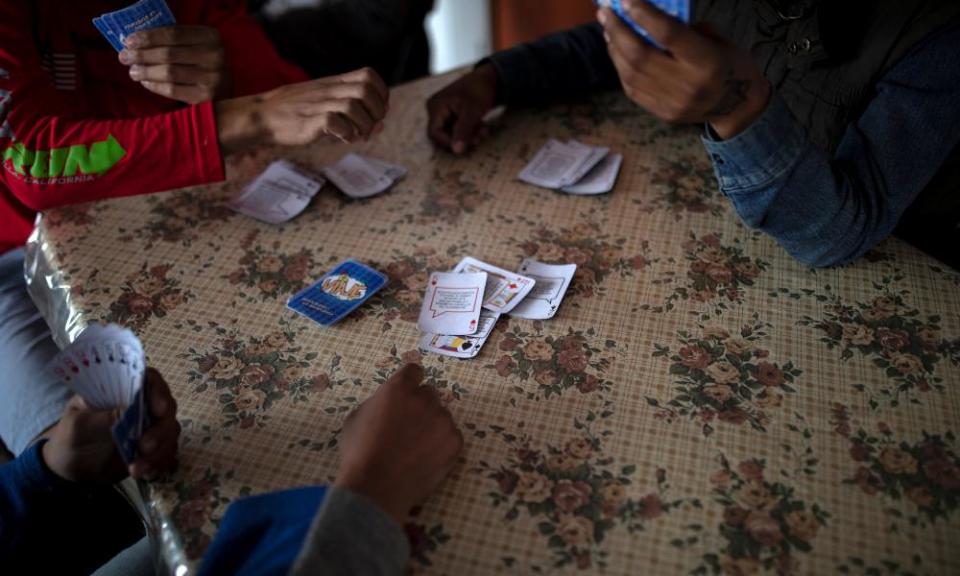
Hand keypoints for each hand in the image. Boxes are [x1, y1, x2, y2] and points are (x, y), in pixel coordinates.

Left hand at [41, 368, 180, 482]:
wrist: (69, 469)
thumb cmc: (70, 438)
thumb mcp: (80, 425)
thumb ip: (105, 417)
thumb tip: (132, 408)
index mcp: (122, 390)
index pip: (149, 380)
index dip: (159, 391)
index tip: (158, 411)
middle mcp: (140, 404)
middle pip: (167, 407)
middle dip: (161, 430)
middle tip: (144, 447)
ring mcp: (149, 425)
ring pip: (171, 431)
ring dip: (160, 452)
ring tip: (137, 469)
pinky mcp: (153, 447)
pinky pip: (168, 452)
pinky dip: (160, 464)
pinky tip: (144, 473)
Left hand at [119, 26, 228, 103]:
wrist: (226, 93)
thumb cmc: (203, 65)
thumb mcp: (196, 46)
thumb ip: (175, 40)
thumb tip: (137, 40)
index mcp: (211, 37)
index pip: (174, 33)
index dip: (149, 36)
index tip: (129, 40)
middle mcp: (216, 56)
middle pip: (169, 53)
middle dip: (142, 55)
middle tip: (124, 57)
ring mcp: (213, 78)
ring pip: (169, 72)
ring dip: (146, 71)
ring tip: (132, 71)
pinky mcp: (207, 97)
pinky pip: (173, 90)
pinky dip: (155, 86)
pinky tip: (146, 82)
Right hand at [216, 67, 388, 154]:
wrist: (263, 116)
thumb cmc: (298, 112)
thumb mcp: (326, 102)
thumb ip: (353, 111)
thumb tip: (383, 123)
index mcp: (335, 83)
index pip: (369, 75)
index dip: (382, 94)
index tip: (377, 112)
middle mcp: (329, 90)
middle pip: (366, 89)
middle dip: (377, 112)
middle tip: (369, 127)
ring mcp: (319, 104)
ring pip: (354, 105)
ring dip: (364, 125)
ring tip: (357, 136)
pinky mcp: (309, 120)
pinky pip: (334, 121)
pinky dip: (346, 133)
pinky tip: (342, 138)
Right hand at [334, 364, 462, 524]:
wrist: (375, 488)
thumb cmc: (359, 453)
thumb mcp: (357, 418)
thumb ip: (378, 402)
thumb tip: (389, 402)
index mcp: (399, 388)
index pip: (414, 371)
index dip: (410, 382)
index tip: (407, 394)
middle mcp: (425, 399)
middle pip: (429, 393)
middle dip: (420, 406)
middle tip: (409, 427)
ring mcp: (443, 420)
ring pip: (441, 416)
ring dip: (432, 426)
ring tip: (416, 448)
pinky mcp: (455, 441)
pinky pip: (451, 436)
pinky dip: (442, 444)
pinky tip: (426, 458)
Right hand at [426, 64, 498, 153]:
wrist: (489, 78)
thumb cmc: (479, 91)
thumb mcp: (472, 113)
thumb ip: (463, 132)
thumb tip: (456, 151)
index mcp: (436, 106)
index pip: (434, 133)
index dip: (448, 142)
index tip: (464, 146)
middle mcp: (436, 109)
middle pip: (442, 134)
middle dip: (461, 139)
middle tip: (477, 139)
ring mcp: (443, 111)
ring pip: (451, 132)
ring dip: (468, 135)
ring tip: (483, 131)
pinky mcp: (452, 113)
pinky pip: (456, 128)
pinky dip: (469, 130)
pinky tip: (481, 127)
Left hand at [598, 0, 769, 138]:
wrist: (737, 106)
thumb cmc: (729, 63)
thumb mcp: (718, 40)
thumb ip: (686, 29)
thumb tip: (648, 15)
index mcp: (707, 61)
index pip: (669, 35)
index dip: (644, 15)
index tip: (626, 0)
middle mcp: (688, 85)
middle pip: (641, 56)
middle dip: (618, 31)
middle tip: (605, 13)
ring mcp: (673, 103)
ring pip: (631, 74)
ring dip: (614, 49)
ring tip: (608, 30)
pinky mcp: (663, 114)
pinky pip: (632, 89)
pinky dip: (621, 68)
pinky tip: (617, 52)